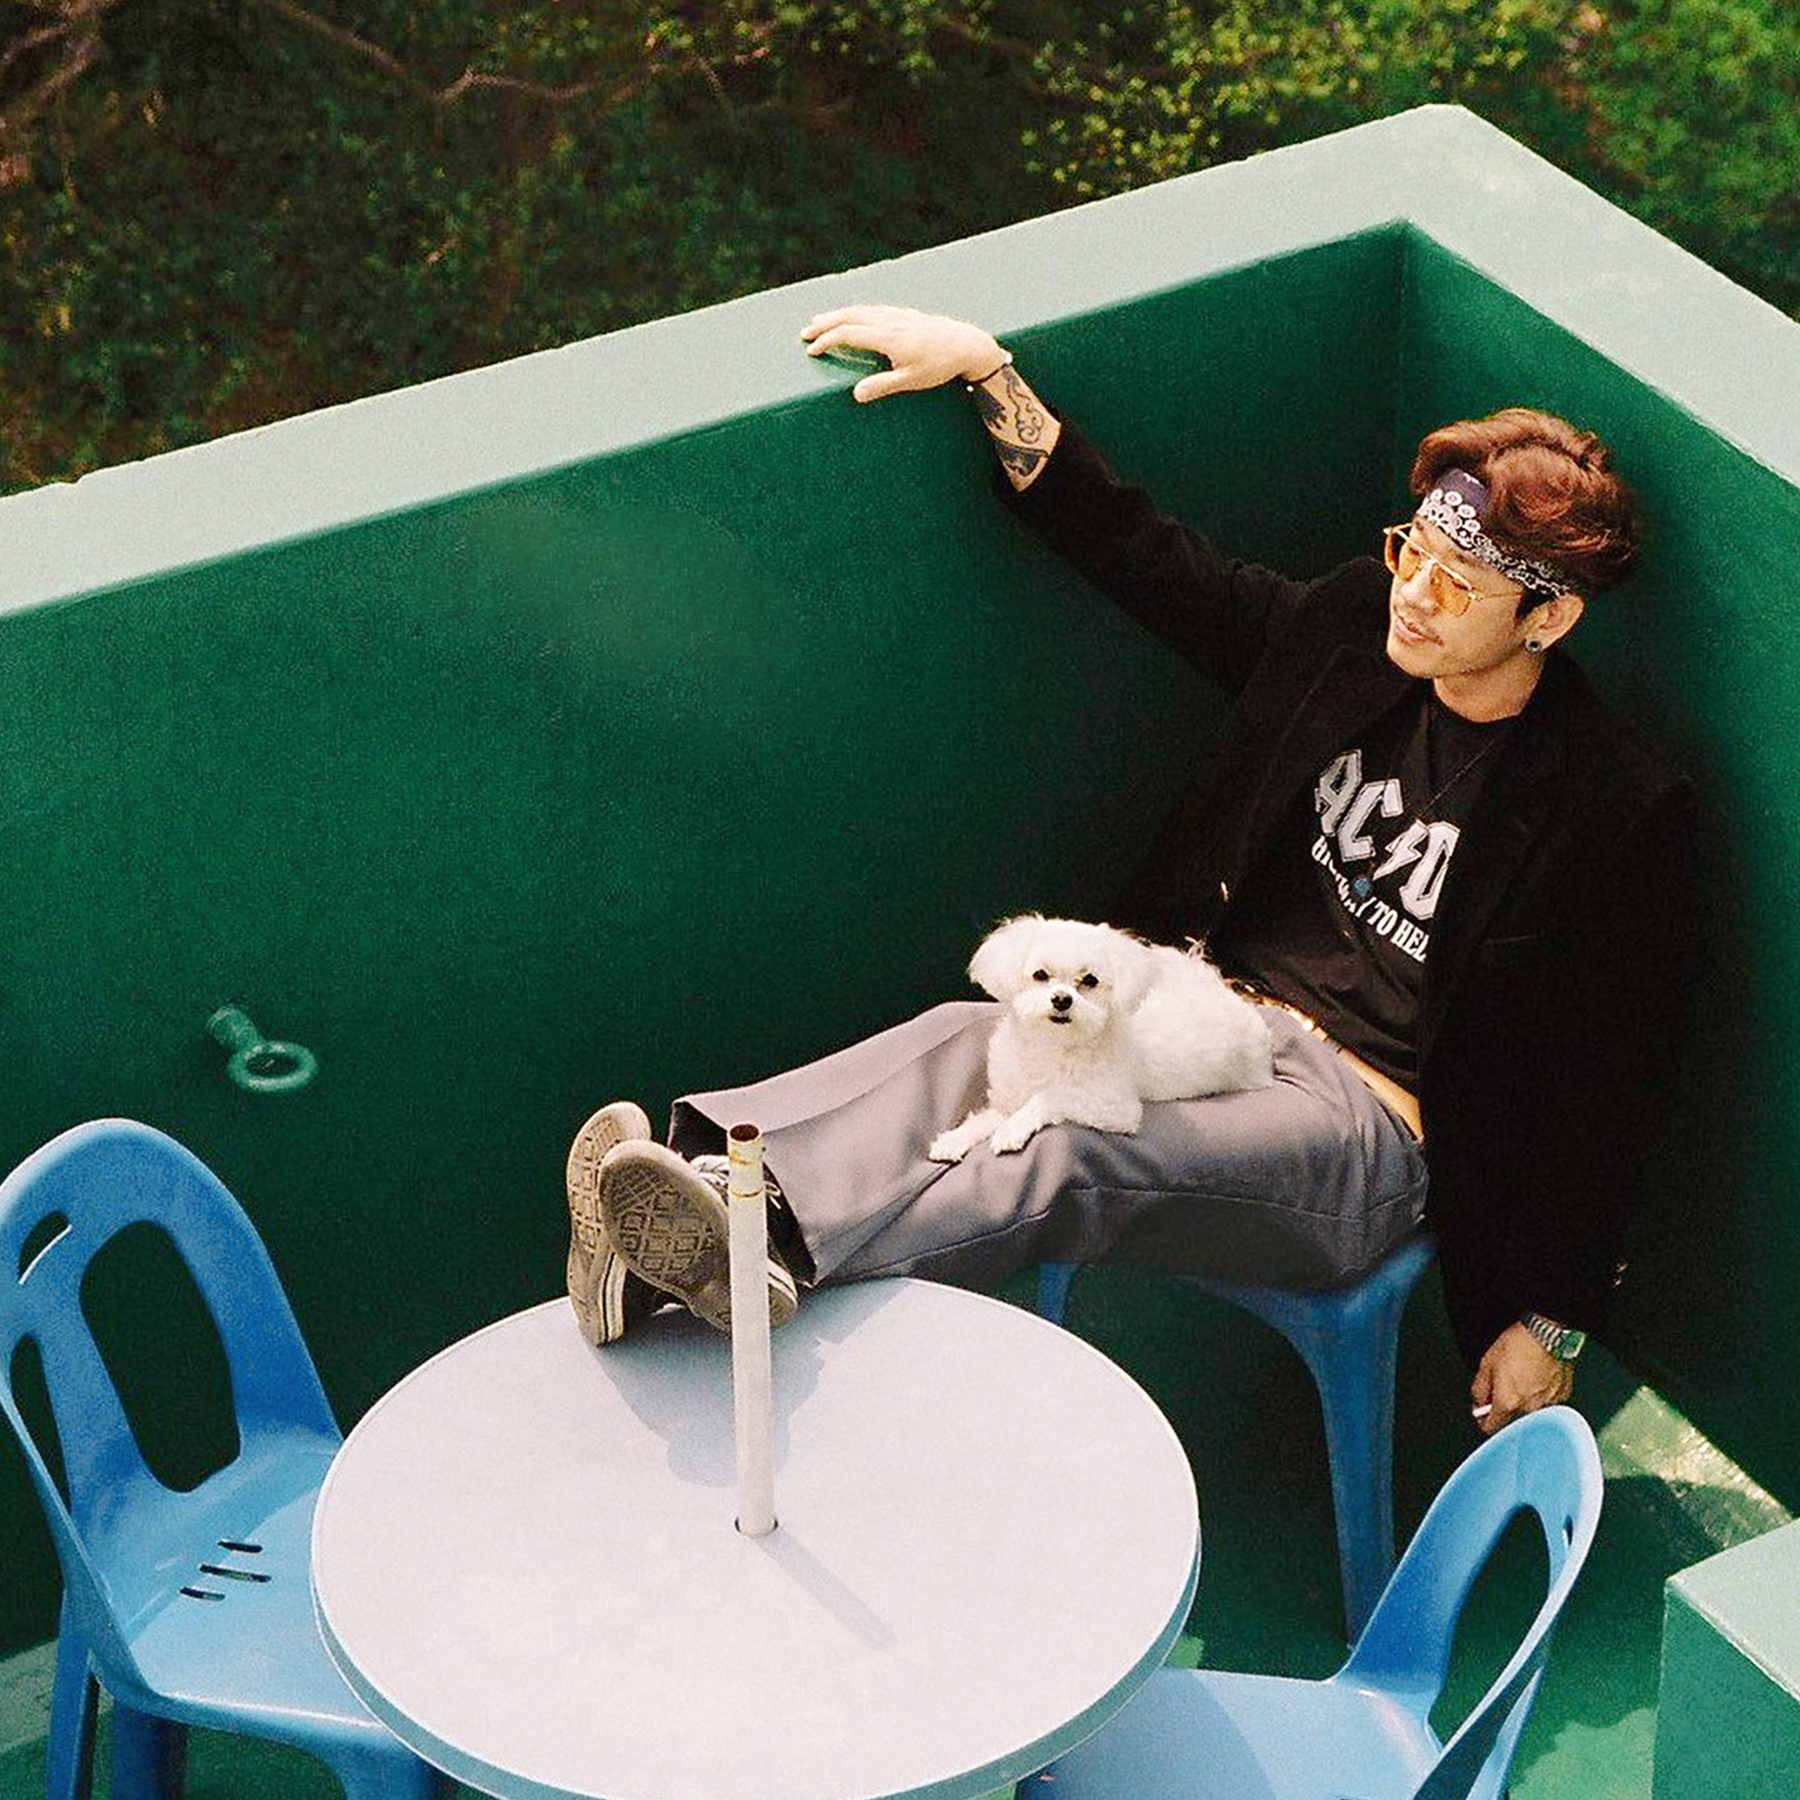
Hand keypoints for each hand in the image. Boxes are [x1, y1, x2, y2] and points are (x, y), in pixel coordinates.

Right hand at [801, 305, 1004, 402]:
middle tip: (804, 333)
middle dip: (824, 323)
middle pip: (848, 316)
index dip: (827, 341)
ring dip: (837, 315)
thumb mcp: (911, 381)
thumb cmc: (939, 366)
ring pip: (859, 310)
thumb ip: (882, 386)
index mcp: (888, 336)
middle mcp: (889, 321)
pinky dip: (854, 312)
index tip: (812, 351)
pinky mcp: (903, 313)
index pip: (848, 334)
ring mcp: (896, 314)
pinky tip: (850, 317)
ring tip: (819, 320)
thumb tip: (855, 395)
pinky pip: (871, 308)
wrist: (966, 344)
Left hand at [1469, 1322, 1573, 1435]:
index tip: (1483, 1413)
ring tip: (1522, 1381)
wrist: (1547, 1335)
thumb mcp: (1486, 1364)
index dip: (1483, 1420)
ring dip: (1523, 1403)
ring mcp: (1548, 1405)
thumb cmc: (1518, 1344)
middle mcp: (1529, 1409)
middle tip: (1503, 1389)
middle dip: (1504, 1409)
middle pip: (1511, 1422)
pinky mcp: (1561, 1397)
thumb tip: (1478, 1404)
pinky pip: (1546, 1404)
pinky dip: (1539, 1397)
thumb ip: (1479, 1390)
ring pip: (1530, 1414)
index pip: (1491, 1428)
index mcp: (1507, 1402)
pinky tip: (1536, 1380)